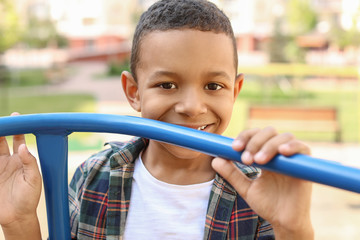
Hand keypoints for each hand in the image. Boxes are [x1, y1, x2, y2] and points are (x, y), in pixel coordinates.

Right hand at [0, 113, 41, 237]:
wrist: (17, 217)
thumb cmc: (29, 198)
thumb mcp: (34, 179)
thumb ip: (30, 162)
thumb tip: (23, 146)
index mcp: (21, 159)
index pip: (18, 139)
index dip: (17, 127)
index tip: (15, 116)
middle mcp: (8, 160)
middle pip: (1, 140)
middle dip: (0, 129)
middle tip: (0, 120)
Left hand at [212, 127, 312, 238]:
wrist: (283, 222)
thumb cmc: (267, 204)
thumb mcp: (246, 188)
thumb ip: (232, 174)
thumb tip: (215, 159)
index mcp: (265, 155)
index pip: (255, 135)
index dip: (244, 137)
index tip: (234, 148)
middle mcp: (279, 153)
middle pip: (269, 131)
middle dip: (254, 141)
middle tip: (246, 159)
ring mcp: (293, 158)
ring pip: (284, 137)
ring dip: (268, 145)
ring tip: (258, 160)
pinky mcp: (306, 166)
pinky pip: (303, 148)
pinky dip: (292, 146)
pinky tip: (282, 152)